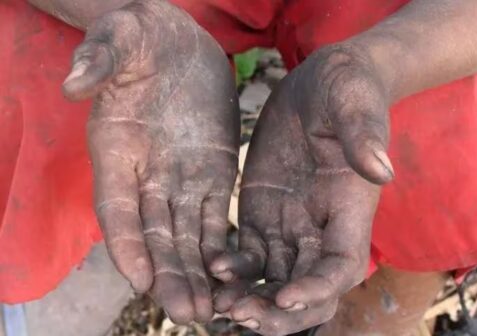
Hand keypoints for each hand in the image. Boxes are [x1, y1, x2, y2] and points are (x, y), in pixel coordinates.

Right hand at [64, 0, 238, 322]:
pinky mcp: (212, 171)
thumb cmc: (139, 36)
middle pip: (155, 234)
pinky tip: (232, 273)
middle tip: (187, 315)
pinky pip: (215, 214)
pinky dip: (220, 245)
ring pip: (186, 234)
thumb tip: (76, 83)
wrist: (177, 40)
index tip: (140, 280)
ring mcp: (180, 176)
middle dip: (170, 275)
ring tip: (211, 310)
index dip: (126, 244)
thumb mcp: (118, 36)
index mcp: (116, 151)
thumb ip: (99, 59)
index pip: (117, 208)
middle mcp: (146, 174)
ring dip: (197, 272)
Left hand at [211, 42, 389, 333]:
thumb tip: (382, 169)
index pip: (341, 265)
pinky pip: (251, 253)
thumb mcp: (355, 103)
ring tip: (220, 307)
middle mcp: (322, 226)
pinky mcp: (265, 214)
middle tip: (242, 316)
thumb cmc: (347, 90)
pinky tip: (213, 269)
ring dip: (251, 298)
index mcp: (350, 208)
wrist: (319, 85)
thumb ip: (365, 135)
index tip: (285, 296)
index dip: (317, 287)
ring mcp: (292, 223)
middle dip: (279, 310)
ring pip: (275, 278)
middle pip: (307, 286)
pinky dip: (234, 268)